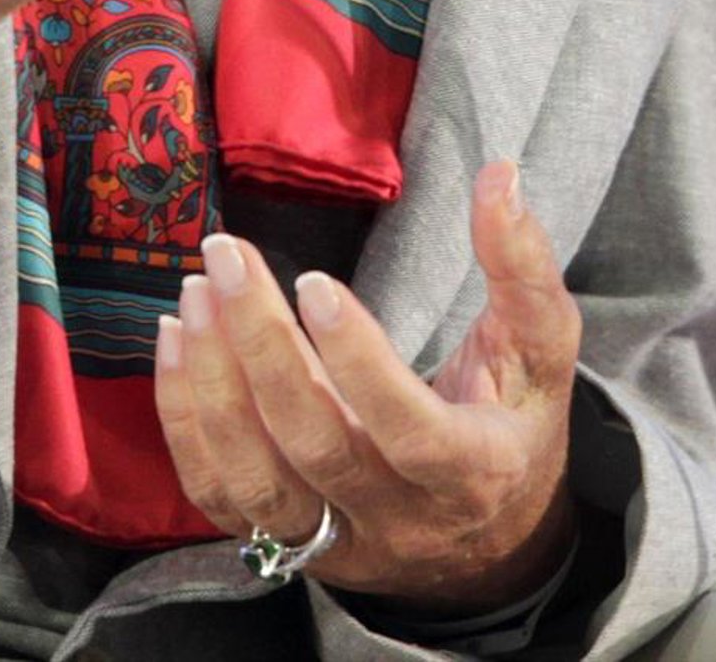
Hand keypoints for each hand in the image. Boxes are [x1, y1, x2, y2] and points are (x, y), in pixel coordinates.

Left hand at [154, 161, 580, 613]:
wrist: (492, 541)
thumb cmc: (513, 423)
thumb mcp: (540, 352)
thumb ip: (522, 268)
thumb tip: (501, 175)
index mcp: (473, 473)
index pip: (409, 430)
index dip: (358, 362)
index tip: (313, 282)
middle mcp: (400, 519)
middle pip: (317, 447)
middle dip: (262, 348)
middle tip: (226, 257)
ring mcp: (338, 539)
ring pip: (259, 481)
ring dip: (213, 388)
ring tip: (194, 294)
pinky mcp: (289, 541)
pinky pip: (221, 497)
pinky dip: (185, 425)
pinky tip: (174, 342)